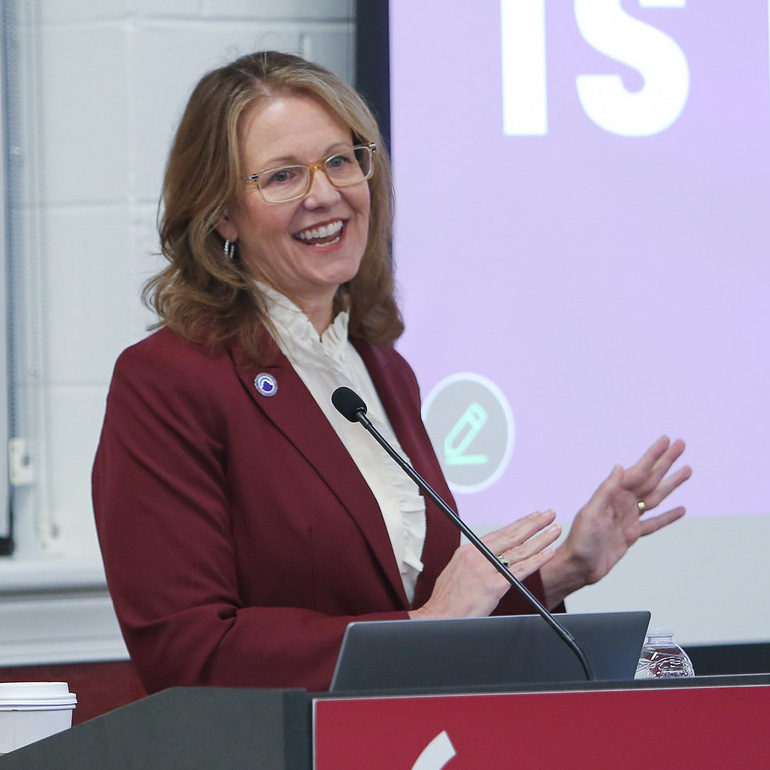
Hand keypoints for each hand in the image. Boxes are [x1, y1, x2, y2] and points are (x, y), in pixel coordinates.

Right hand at [409, 511, 560, 619]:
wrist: (439, 615)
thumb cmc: (446, 598)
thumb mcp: (457, 571)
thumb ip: (475, 562)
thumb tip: (490, 558)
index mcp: (469, 551)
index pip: (500, 533)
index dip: (518, 524)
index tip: (532, 517)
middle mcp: (478, 556)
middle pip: (512, 535)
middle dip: (533, 523)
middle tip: (549, 514)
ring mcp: (486, 570)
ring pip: (519, 550)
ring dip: (540, 538)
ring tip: (554, 530)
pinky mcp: (493, 586)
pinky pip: (520, 571)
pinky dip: (536, 560)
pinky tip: (548, 553)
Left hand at [541, 436, 690, 605]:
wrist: (579, 566)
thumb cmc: (580, 540)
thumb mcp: (591, 513)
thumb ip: (606, 490)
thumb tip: (620, 467)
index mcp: (614, 495)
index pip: (639, 471)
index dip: (653, 455)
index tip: (666, 440)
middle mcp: (623, 503)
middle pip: (651, 478)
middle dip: (666, 462)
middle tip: (681, 445)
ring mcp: (629, 518)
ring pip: (656, 497)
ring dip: (672, 484)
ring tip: (687, 470)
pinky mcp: (632, 534)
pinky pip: (654, 523)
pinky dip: (668, 516)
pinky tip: (681, 509)